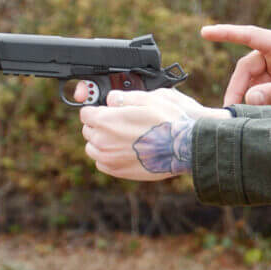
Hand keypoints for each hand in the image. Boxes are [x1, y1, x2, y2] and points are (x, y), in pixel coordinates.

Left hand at [78, 89, 226, 181]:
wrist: (185, 148)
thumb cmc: (169, 122)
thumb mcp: (148, 99)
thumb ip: (124, 97)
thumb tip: (111, 99)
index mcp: (106, 120)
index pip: (85, 113)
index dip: (96, 109)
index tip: (105, 110)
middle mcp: (103, 141)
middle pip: (88, 131)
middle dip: (98, 125)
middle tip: (117, 122)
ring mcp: (110, 158)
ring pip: (93, 148)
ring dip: (101, 142)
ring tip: (119, 138)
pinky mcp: (119, 172)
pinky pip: (102, 164)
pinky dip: (108, 157)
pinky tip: (123, 151)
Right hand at [202, 24, 270, 106]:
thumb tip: (248, 100)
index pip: (250, 36)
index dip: (226, 34)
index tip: (205, 32)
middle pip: (249, 68)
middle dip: (238, 88)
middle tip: (231, 112)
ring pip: (257, 80)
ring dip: (251, 97)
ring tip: (247, 117)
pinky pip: (268, 86)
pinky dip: (263, 99)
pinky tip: (261, 114)